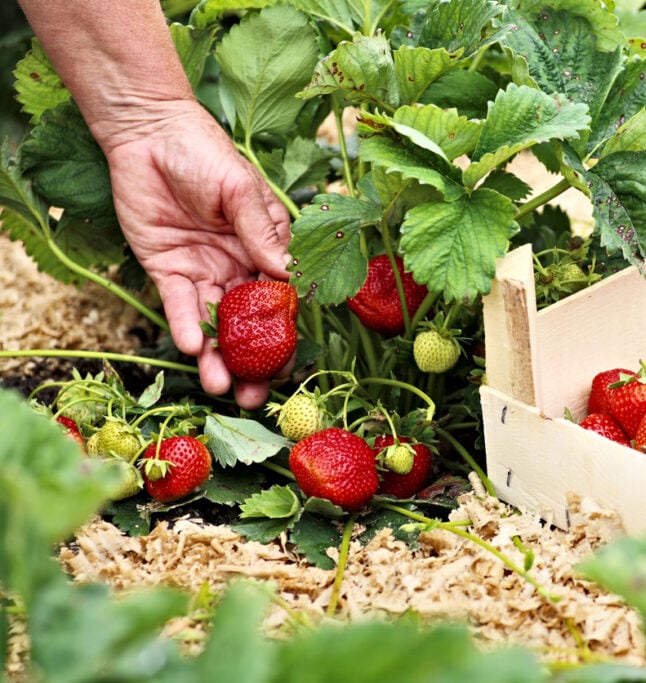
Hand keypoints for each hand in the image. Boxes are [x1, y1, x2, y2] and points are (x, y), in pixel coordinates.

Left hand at [102, 99, 292, 408]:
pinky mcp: (168, 271)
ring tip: (221, 387)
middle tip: (254, 397)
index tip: (288, 365)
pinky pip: (180, 306)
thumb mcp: (240, 189)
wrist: (147, 133)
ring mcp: (204, 270)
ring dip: (218, 356)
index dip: (285, 333)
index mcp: (267, 247)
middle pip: (249, 323)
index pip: (282, 299)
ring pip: (215, 324)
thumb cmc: (204, 152)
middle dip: (252, 362)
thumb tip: (286, 275)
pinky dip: (187, 327)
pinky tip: (192, 348)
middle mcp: (239, 265)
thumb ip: (260, 232)